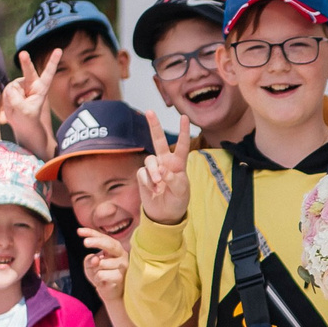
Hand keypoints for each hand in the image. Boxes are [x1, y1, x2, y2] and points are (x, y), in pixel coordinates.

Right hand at [1, 45, 62, 157]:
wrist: (23, 128)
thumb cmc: (30, 121)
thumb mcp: (25, 112)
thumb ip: (17, 100)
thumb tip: (10, 89)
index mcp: (41, 89)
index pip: (48, 73)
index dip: (52, 61)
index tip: (58, 50)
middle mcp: (31, 85)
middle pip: (28, 71)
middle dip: (26, 62)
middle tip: (23, 53)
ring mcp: (21, 87)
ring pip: (12, 87)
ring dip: (11, 99)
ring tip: (17, 109)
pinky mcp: (12, 91)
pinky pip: (6, 92)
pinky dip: (7, 100)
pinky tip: (12, 107)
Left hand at [78, 225, 130, 307]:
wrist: (111, 293)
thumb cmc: (101, 275)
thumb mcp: (90, 265)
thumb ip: (90, 260)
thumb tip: (97, 260)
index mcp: (115, 249)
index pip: (104, 238)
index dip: (91, 233)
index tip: (78, 231)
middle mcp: (121, 255)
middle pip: (109, 245)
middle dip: (96, 242)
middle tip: (85, 242)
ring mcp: (123, 266)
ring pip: (101, 263)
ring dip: (95, 270)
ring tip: (100, 276)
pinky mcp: (120, 277)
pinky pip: (101, 274)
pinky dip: (97, 279)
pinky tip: (102, 282)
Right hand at [138, 111, 192, 225]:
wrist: (165, 214)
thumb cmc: (177, 201)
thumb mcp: (181, 192)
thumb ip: (174, 180)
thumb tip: (162, 170)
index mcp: (178, 164)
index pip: (181, 145)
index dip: (182, 131)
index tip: (184, 117)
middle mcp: (165, 162)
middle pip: (158, 140)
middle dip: (154, 126)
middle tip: (150, 111)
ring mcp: (153, 168)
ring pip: (149, 160)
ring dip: (154, 172)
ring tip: (159, 185)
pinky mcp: (143, 176)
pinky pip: (142, 174)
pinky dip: (148, 182)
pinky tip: (154, 191)